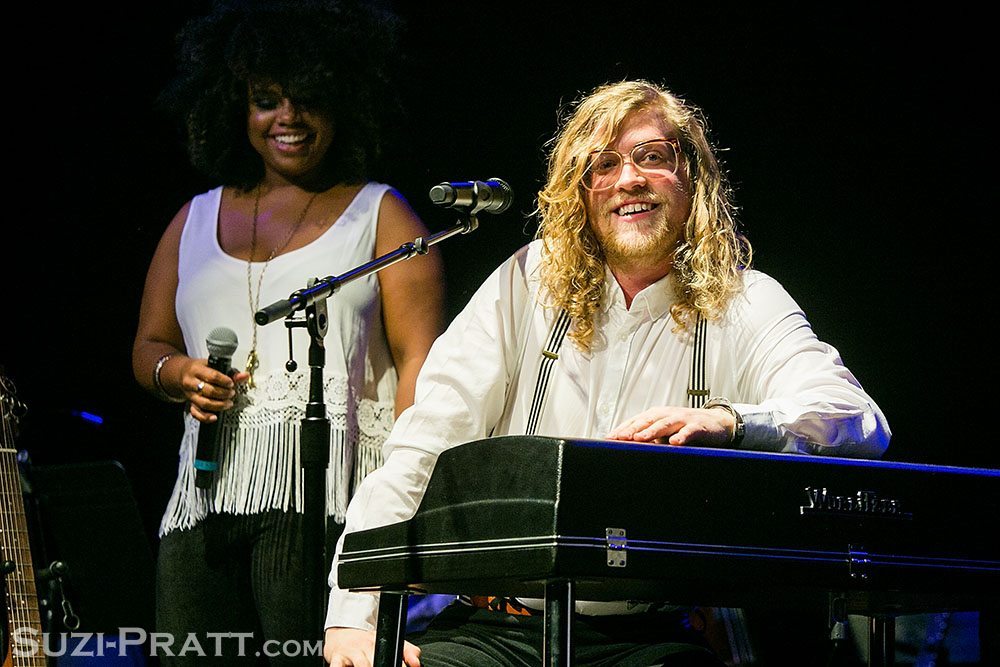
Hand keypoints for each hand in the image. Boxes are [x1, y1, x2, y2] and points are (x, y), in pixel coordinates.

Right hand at [182, 358, 248, 422]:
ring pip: (203, 403)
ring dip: (219, 405)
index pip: (212, 376)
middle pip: (209, 390)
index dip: (224, 381)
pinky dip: (205, 417)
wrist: (181, 373)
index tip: (231, 384)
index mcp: (197, 370)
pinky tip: (215, 417)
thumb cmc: (200, 369)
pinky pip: (196, 413)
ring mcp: (190, 394)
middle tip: (232, 393)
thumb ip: (230, 372)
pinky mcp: (190, 403)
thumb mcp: (213, 366)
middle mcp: (191, 382)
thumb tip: (244, 376)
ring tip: (229, 403)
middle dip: (223, 394)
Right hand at [323, 627, 420, 665]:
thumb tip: (417, 664)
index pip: (393, 657)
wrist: (341, 631)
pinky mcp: (337, 658)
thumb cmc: (365, 641)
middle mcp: (366, 646)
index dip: (399, 665)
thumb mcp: (387, 641)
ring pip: (362, 663)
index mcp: (380, 643)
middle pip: (376, 661)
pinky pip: (337, 665)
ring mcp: (351, 652)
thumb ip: (406, 651)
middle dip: (382, 666)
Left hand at [607, 405, 734, 446]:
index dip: (622, 429)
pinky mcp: (697, 426)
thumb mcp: (664, 432)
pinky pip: (688, 431)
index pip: (635, 421)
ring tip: (640, 439)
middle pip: (646, 421)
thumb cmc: (685, 427)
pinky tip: (674, 442)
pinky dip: (681, 436)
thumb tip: (626, 449)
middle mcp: (666, 415)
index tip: (609, 439)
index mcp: (655, 415)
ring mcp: (681, 419)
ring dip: (651, 431)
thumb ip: (648, 439)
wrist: (715, 423)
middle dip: (631, 430)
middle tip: (619, 438)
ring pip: (664, 424)